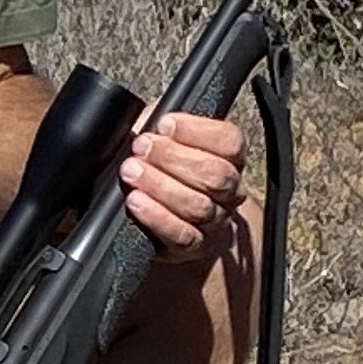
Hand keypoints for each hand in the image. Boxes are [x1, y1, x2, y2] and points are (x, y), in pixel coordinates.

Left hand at [118, 109, 246, 257]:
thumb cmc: (162, 170)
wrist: (165, 219)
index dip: (198, 131)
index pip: (230, 142)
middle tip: (141, 148)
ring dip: (161, 186)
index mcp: (229, 159)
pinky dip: (157, 217)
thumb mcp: (162, 140)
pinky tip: (137, 203)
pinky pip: (183, 236)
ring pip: (199, 205)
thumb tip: (149, 115)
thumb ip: (161, 125)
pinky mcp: (195, 248)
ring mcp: (215, 221)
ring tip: (132, 173)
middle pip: (215, 174)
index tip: (165, 123)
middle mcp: (228, 191)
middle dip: (173, 157)